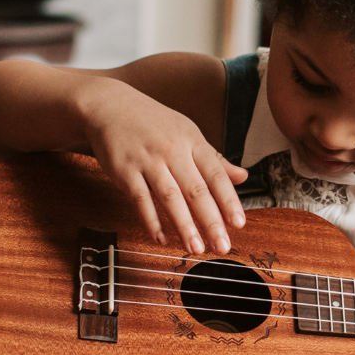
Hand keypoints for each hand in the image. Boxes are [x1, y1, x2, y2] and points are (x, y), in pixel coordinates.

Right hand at [77, 77, 246, 253]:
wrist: (110, 106)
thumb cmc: (153, 123)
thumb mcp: (187, 133)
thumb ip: (214, 159)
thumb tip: (243, 177)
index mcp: (192, 141)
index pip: (215, 174)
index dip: (228, 200)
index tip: (238, 223)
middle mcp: (172, 150)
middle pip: (196, 190)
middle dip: (210, 221)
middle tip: (222, 246)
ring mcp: (148, 160)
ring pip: (170, 197)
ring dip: (184, 226)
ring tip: (195, 248)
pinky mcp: (124, 170)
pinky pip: (140, 199)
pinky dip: (151, 220)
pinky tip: (161, 238)